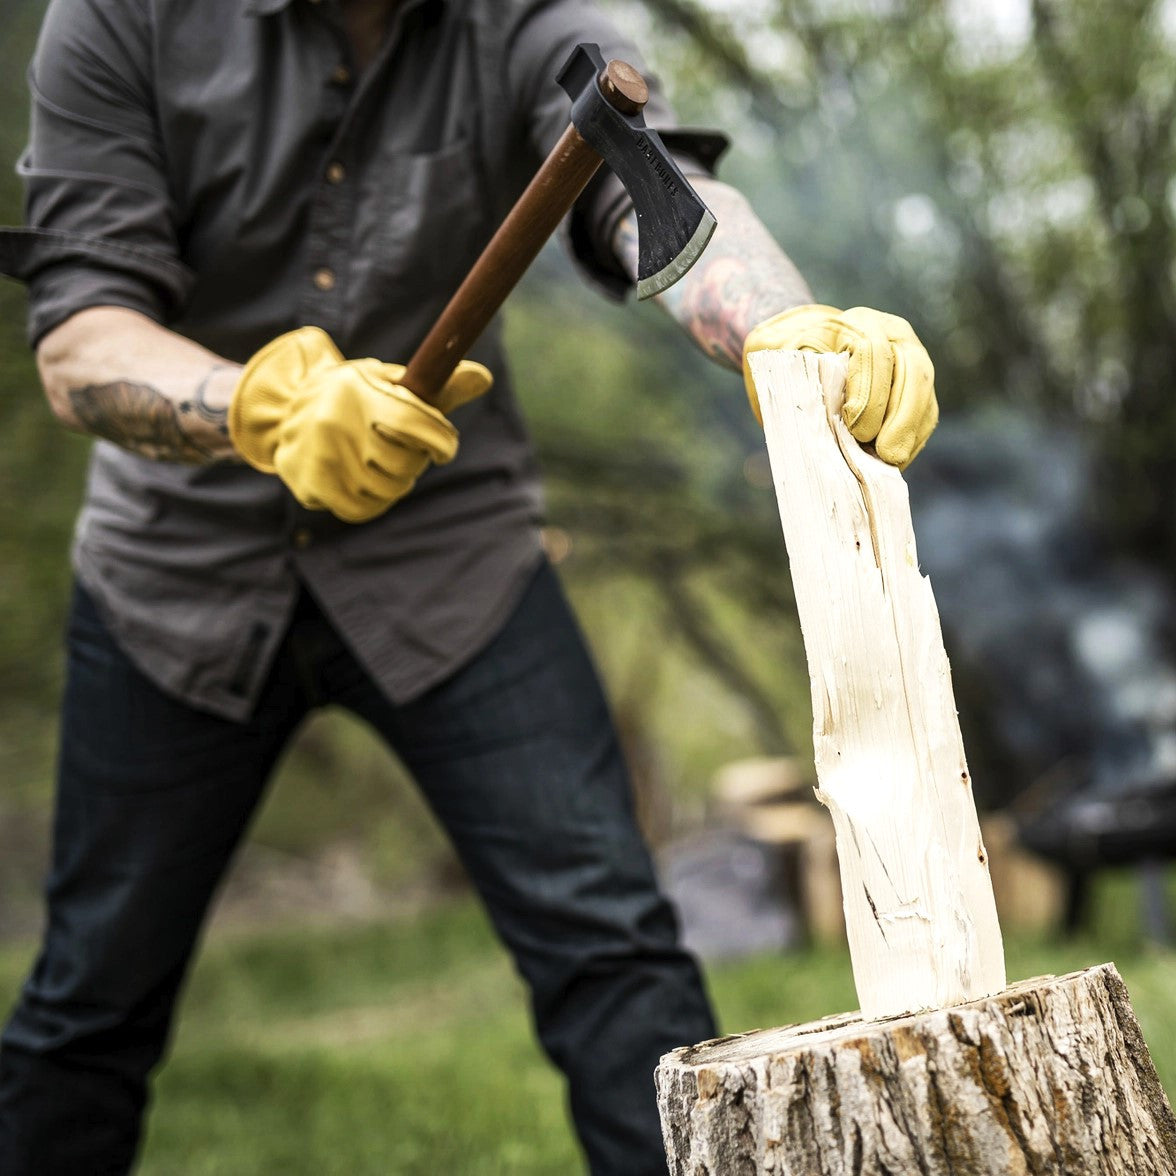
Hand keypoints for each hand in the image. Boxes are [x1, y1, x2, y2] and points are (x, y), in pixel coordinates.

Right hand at [229, 326, 490, 521]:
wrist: (285, 411)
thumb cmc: (356, 396)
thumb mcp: (389, 381)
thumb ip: (437, 387)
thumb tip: (484, 378)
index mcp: (359, 389)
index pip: (414, 424)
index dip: (441, 441)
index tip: (444, 448)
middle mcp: (335, 421)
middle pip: (404, 464)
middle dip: (415, 461)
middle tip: (404, 451)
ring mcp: (321, 456)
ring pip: (388, 490)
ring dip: (397, 482)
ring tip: (382, 463)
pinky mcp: (312, 486)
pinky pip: (364, 509)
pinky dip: (375, 501)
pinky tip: (368, 482)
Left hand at [742, 304, 937, 467]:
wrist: (807, 351)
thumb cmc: (793, 357)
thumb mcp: (783, 354)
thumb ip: (796, 370)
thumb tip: (819, 405)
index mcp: (859, 324)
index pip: (874, 353)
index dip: (869, 393)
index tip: (855, 428)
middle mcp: (893, 336)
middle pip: (913, 371)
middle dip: (901, 417)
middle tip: (886, 453)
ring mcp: (911, 361)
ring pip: (923, 394)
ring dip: (909, 431)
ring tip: (892, 460)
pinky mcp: (917, 388)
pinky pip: (926, 413)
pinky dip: (913, 438)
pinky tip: (897, 460)